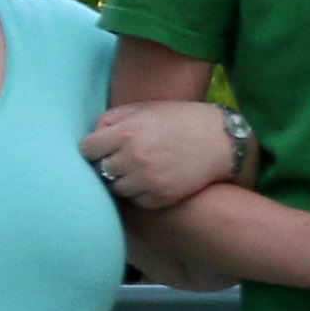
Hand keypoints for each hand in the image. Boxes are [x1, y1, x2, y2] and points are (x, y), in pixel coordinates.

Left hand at [80, 102, 236, 210]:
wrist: (222, 139)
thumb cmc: (181, 119)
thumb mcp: (145, 109)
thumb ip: (112, 119)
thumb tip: (93, 136)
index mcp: (126, 132)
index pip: (87, 149)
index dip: (95, 147)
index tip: (105, 147)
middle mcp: (134, 157)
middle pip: (100, 170)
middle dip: (109, 164)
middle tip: (125, 158)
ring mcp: (148, 179)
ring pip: (116, 188)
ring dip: (123, 181)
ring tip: (138, 170)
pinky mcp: (162, 196)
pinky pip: (137, 201)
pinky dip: (141, 193)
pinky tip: (153, 180)